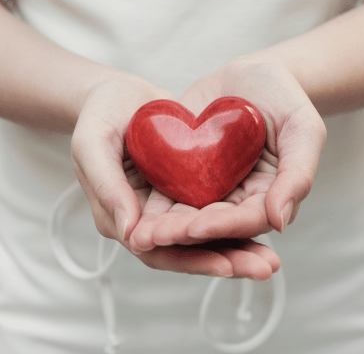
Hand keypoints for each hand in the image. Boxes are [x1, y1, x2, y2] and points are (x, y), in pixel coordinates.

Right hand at [71, 74, 279, 279]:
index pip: (156, 250)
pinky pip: (212, 214)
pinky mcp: (184, 193)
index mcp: (117, 218)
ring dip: (237, 249)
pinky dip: (236, 223)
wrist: (118, 94)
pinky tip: (265, 225)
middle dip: (226, 261)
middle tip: (264, 268)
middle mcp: (144, 221)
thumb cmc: (98, 114)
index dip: (191, 259)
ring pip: (204, 238)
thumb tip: (131, 231)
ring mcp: (166, 208)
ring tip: (271, 261)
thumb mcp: (92, 143)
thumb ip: (107, 186)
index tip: (225, 264)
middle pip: (187, 252)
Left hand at [129, 54, 325, 251]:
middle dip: (181, 233)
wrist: (253, 73)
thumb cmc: (286, 97)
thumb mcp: (303, 128)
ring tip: (138, 232)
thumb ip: (298, 174)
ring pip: (185, 214)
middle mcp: (237, 199)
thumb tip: (280, 222)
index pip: (245, 220)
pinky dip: (151, 203)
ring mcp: (210, 187)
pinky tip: (131, 209)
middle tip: (152, 238)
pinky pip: (167, 190)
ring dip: (162, 226)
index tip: (195, 228)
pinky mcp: (185, 171)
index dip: (221, 226)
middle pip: (210, 224)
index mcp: (269, 196)